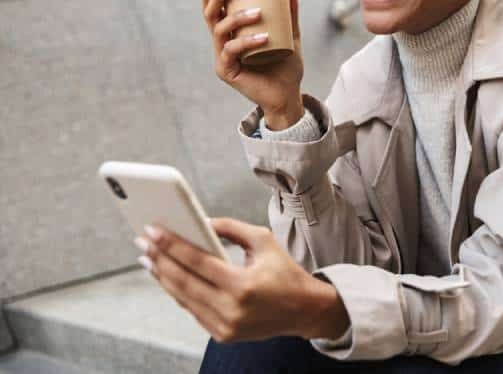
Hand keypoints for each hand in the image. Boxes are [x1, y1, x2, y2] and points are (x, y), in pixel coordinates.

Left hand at [136, 218, 349, 342]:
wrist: (304, 310)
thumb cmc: (285, 272)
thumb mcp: (264, 241)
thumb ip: (231, 228)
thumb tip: (202, 222)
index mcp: (243, 285)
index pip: (198, 262)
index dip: (172, 245)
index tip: (153, 230)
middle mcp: (232, 309)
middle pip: (183, 281)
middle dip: (159, 259)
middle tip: (143, 241)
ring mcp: (225, 326)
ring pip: (183, 298)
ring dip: (162, 276)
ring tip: (148, 257)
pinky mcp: (222, 335)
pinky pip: (192, 310)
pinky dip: (177, 291)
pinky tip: (167, 276)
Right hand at [202, 0, 304, 128]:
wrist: (288, 94)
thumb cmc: (286, 65)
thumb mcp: (290, 33)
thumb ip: (289, 11)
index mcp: (232, 33)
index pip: (216, 9)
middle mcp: (223, 43)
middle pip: (211, 15)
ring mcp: (222, 58)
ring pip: (220, 30)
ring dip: (237, 18)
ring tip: (258, 13)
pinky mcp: (226, 71)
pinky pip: (231, 51)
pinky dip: (246, 42)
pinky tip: (263, 37)